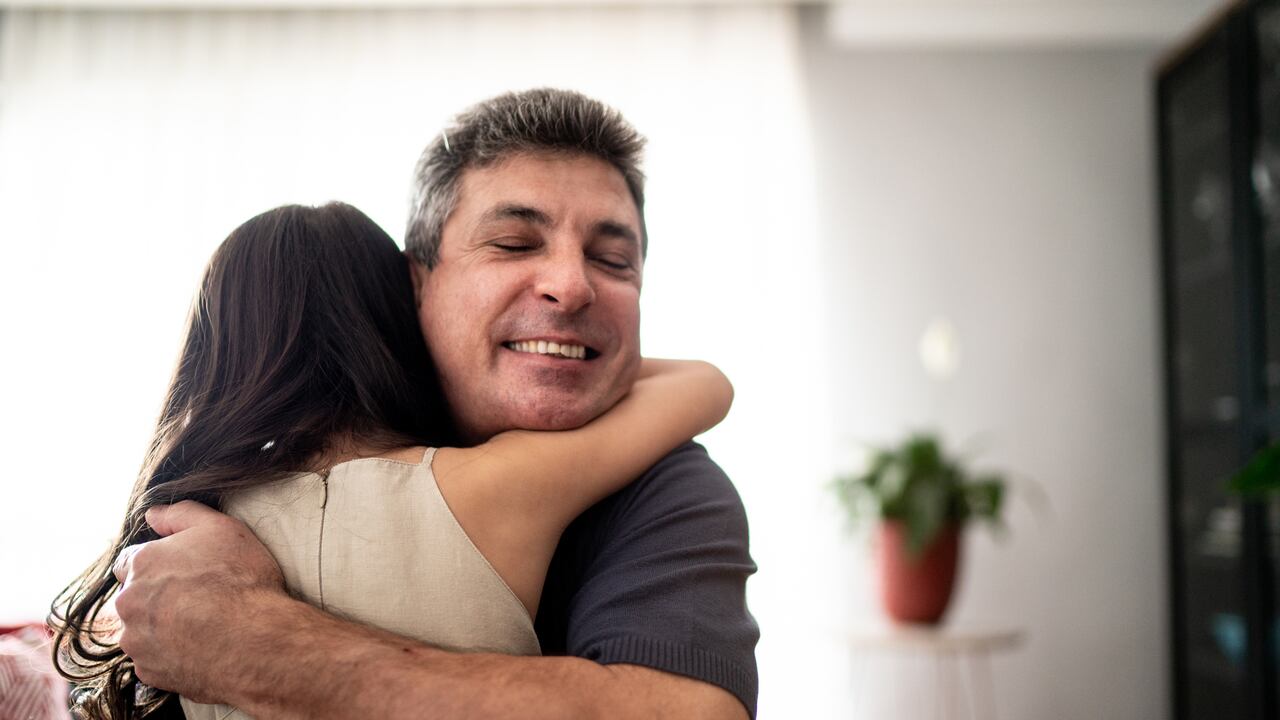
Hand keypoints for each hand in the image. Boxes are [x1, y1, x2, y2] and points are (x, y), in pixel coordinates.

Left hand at [112, 500, 285, 701]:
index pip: (129, 562)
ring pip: (141, 631)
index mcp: (142, 564)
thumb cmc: (241, 579)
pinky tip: (201, 648)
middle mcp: (129, 603)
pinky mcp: (149, 672)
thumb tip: (151, 515)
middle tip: (197, 599)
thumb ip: (181, 515)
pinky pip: (154, 660)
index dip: (157, 564)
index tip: (181, 572)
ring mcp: (136, 641)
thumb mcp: (221, 528)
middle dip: (157, 597)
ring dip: (162, 627)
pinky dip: (171, 655)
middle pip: (134, 598)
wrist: (256, 640)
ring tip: (202, 627)